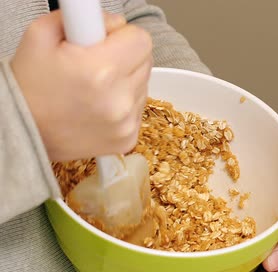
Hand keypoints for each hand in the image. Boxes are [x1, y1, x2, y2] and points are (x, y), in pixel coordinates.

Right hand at [11, 11, 152, 161]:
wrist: (22, 132)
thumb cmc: (29, 86)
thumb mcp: (41, 35)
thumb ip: (83, 17)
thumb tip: (114, 22)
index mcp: (101, 70)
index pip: (141, 39)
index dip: (122, 35)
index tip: (104, 41)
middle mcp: (118, 100)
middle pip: (145, 61)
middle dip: (124, 57)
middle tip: (94, 64)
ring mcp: (125, 123)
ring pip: (143, 86)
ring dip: (124, 82)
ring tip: (93, 88)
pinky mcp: (127, 139)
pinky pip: (137, 110)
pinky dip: (122, 105)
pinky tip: (97, 106)